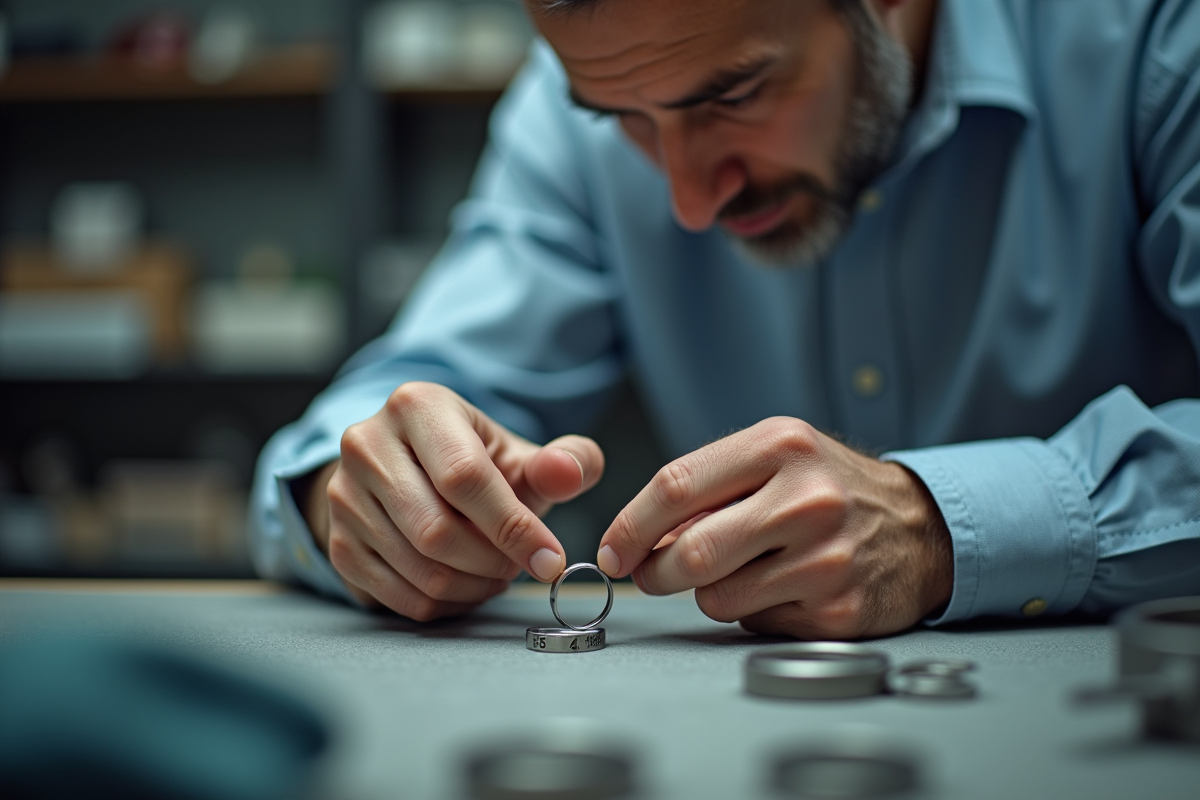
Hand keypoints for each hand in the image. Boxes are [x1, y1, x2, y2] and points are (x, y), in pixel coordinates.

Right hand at [298, 382, 603, 620]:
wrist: (408, 472)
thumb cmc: (473, 463)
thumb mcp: (520, 453)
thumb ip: (565, 460)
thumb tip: (570, 473)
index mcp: (417, 406)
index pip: (464, 476)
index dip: (513, 526)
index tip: (550, 559)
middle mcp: (367, 444)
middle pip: (436, 530)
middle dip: (493, 562)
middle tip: (521, 567)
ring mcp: (344, 495)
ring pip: (419, 568)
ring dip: (473, 586)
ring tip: (497, 573)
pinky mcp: (338, 542)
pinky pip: (398, 596)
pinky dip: (446, 604)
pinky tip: (468, 586)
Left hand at [595, 417, 951, 638]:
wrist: (922, 528)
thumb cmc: (831, 488)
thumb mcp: (775, 457)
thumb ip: (709, 487)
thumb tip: (638, 539)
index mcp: (781, 446)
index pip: (676, 486)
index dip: (630, 524)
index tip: (613, 549)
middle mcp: (806, 499)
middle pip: (690, 552)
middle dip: (654, 573)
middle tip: (650, 575)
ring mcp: (826, 558)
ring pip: (717, 598)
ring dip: (709, 593)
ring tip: (741, 571)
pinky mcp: (838, 608)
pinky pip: (756, 623)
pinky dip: (752, 612)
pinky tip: (783, 588)